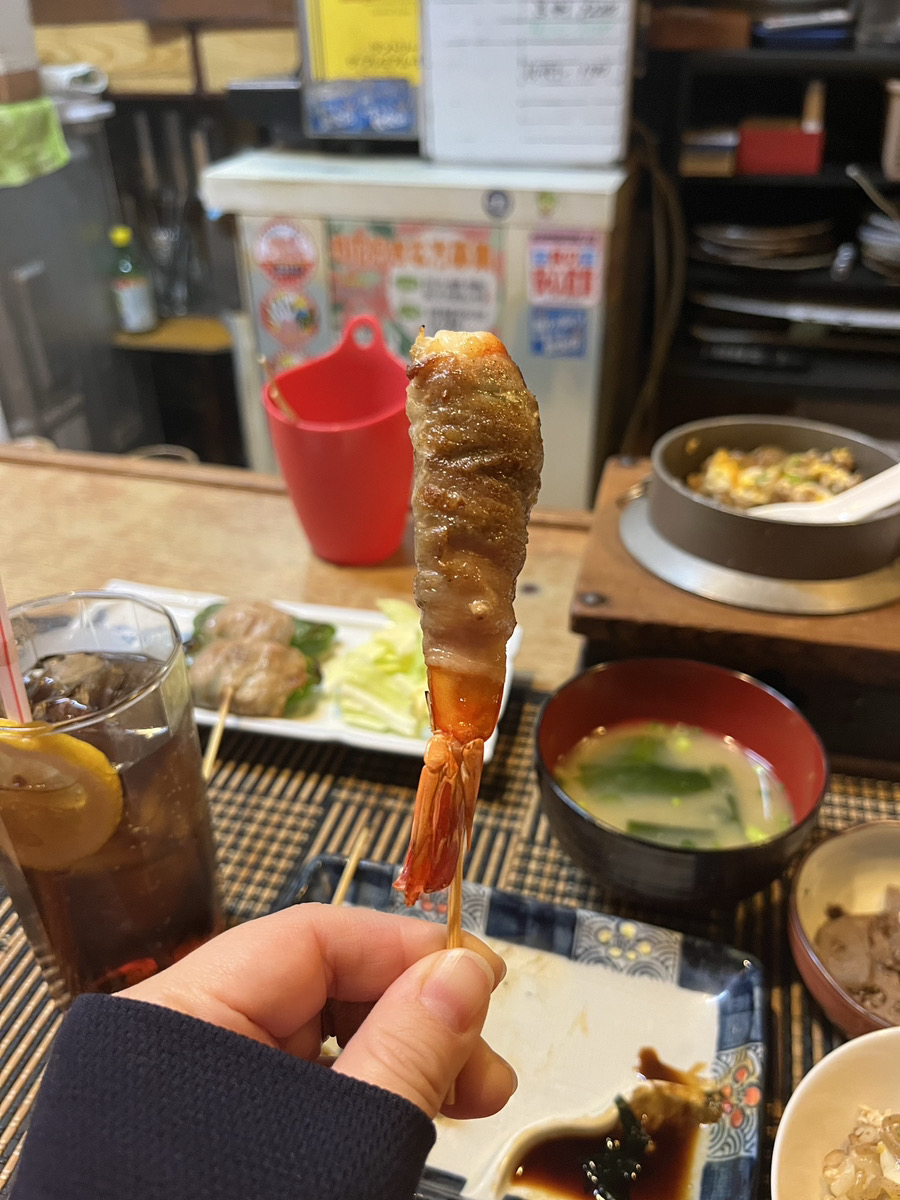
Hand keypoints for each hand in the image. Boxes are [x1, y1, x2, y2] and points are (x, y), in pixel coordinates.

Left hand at [120, 903, 516, 1119]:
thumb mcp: (337, 1141)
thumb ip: (405, 1052)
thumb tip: (463, 972)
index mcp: (180, 1016)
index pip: (311, 936)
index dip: (406, 949)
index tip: (480, 973)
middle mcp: (179, 1040)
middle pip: (319, 987)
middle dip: (417, 1015)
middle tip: (488, 1059)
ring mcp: (195, 1087)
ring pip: (316, 1041)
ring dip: (402, 1057)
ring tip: (469, 1096)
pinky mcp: (215, 1125)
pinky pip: (299, 1086)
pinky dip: (363, 1092)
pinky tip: (414, 1109)